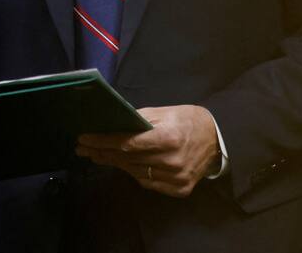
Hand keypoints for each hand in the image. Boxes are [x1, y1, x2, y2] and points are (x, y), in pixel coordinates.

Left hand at [75, 105, 221, 197]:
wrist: (219, 139)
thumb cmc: (189, 120)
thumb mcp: (166, 112)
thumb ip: (140, 118)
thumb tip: (114, 121)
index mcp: (168, 138)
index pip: (126, 142)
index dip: (103, 141)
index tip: (84, 139)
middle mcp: (171, 161)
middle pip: (127, 159)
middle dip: (102, 152)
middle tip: (83, 148)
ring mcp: (175, 178)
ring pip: (134, 172)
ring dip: (114, 163)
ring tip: (97, 155)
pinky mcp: (179, 190)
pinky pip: (148, 182)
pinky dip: (134, 173)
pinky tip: (122, 164)